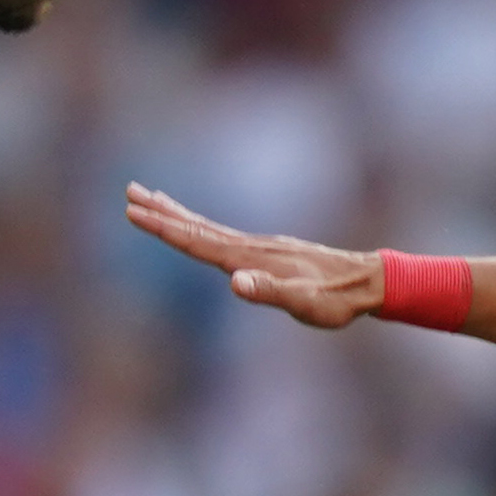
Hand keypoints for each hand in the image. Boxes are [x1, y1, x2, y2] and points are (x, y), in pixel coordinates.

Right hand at [126, 182, 383, 327]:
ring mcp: (259, 247)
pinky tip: (201, 228)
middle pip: (197, 226)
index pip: (197, 241)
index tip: (133, 211)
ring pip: (208, 227)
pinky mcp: (267, 252)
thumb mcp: (304, 303)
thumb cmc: (336, 300)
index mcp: (250, 259)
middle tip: (128, 191)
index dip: (164, 228)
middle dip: (161, 212)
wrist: (367, 282)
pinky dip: (203, 226)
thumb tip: (235, 283)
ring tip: (151, 197)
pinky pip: (224, 235)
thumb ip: (270, 292)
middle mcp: (250, 247)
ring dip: (177, 213)